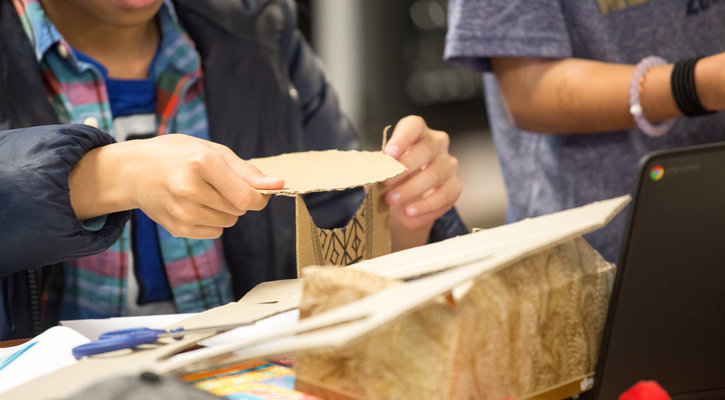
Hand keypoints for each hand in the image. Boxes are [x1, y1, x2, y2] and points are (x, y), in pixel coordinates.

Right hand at [69, 134, 283, 238]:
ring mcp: (181, 211)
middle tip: (218, 184)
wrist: (132, 171)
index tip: (260, 192)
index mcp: (201, 163)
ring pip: (229, 222)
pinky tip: (194, 205)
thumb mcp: (211, 151)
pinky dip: (212, 220)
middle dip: (238, 199)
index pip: (246, 198)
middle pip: (239, 210)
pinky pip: (214, 232)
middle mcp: (189, 189)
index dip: (260, 198)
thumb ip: (246, 170)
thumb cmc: (177, 155)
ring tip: (204, 193)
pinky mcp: (177, 228)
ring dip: (226, 210)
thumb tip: (278, 185)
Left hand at [382, 116, 461, 249]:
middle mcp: (436, 144)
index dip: (402, 138)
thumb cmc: (389, 181)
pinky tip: (409, 211)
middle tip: (385, 182)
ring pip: (435, 173)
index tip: (389, 154)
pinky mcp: (454, 186)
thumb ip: (373, 167)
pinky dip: (425, 206)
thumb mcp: (377, 172)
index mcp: (416, 133)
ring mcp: (448, 165)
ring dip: (411, 189)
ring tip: (391, 200)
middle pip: (425, 149)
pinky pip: (445, 195)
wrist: (401, 207)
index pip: (414, 126)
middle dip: (403, 167)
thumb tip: (366, 168)